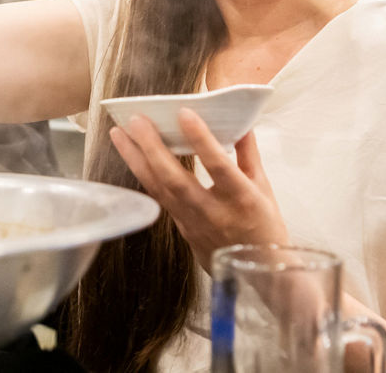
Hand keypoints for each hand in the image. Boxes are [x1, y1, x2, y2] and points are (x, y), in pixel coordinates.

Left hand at [110, 108, 288, 270]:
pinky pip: (159, 199)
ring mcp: (193, 223)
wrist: (259, 273)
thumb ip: (248, 154)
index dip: (201, 139)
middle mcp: (213, 212)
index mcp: (241, 199)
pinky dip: (144, 175)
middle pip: (175, 179)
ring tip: (119, 134)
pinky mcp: (181, 229)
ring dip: (136, 160)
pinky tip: (131, 157)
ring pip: (159, 190)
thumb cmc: (266, 227)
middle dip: (152, 147)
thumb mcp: (264, 188)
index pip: (218, 165)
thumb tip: (241, 123)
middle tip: (136, 120)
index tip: (185, 112)